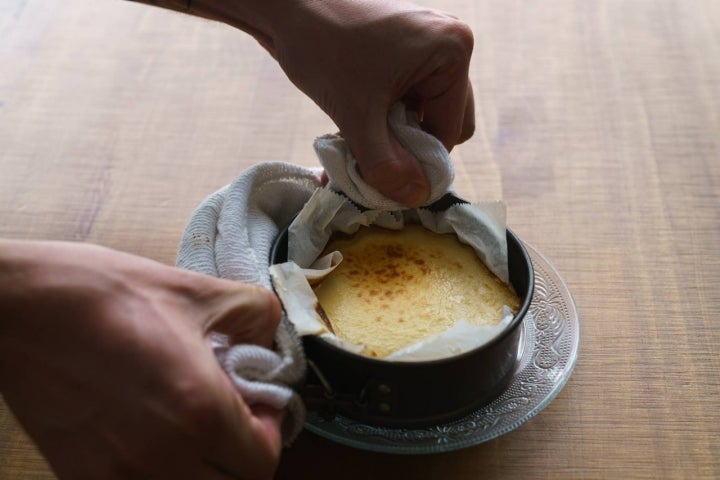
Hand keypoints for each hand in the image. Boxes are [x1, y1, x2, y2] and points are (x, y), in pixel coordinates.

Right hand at [0, 241, 282, 479]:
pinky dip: (159, 475)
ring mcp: (117, 475)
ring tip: (195, 426)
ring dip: (205, 469)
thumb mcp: (197, 291)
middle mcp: (162, 456)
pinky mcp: (80, 477)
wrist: (23, 306)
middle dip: (244, 454)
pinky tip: (153, 434)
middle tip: (234, 416)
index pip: (264, 460)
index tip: (259, 403)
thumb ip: (256, 315)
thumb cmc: (105, 294)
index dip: (271, 431)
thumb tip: (274, 337)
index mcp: (200, 410)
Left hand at [270, 0, 474, 205]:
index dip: (420, 158)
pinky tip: (359, 114)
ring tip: (360, 127)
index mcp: (452, 52)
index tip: (387, 170)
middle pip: (445, 120)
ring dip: (395, 131)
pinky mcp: (408, 47)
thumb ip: (387, 164)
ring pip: (425, 111)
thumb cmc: (322, 47)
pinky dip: (387, 113)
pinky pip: (410, 94)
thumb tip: (415, 197)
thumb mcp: (356, 116)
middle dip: (409, 142)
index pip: (452, 130)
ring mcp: (429, 43)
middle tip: (372, 143)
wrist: (286, 6)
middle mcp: (450, 43)